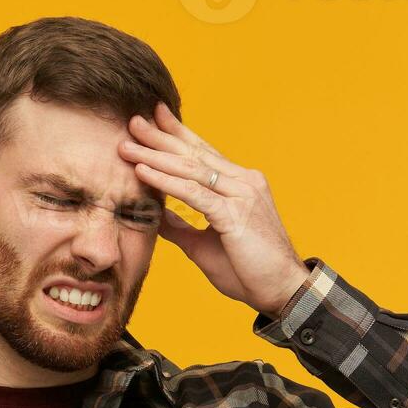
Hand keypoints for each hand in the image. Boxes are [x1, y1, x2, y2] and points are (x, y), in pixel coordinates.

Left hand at [121, 101, 309, 318]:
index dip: (177, 134)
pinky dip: (165, 181)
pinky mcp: (235, 213)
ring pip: (190, 168)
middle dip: (160, 136)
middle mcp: (243, 181)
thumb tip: (156, 214)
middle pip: (194, 153)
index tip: (153, 118)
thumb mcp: (203, 244)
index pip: (203, 153)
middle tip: (132, 121)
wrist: (281, 290)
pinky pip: (193, 193)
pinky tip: (142, 171)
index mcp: (240, 185)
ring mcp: (241, 194)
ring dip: (155, 155)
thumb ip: (180, 226)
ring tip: (127, 146)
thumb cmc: (249, 270)